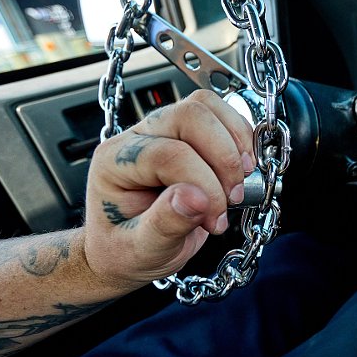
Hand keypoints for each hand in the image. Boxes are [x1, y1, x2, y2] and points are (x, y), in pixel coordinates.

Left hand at [82, 90, 254, 289]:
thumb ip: (165, 224)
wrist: (128, 251)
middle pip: (189, 115)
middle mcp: (137, 138)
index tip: (214, 219)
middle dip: (223, 157)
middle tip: (232, 197)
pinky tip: (241, 171)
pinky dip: (241, 139)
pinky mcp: (188, 135)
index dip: (203, 185)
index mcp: (114, 163)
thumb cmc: (128, 250)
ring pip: (207, 106)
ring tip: (238, 183)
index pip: (168, 154)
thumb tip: (195, 197)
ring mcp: (163, 131)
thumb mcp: (143, 250)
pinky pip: (220, 115)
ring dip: (235, 143)